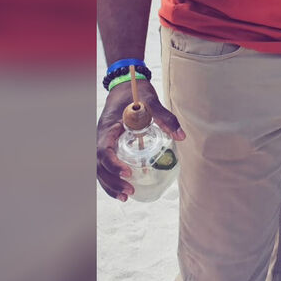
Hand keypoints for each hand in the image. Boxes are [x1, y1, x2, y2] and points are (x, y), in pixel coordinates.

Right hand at [96, 78, 185, 201]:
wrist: (126, 84)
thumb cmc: (136, 92)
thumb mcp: (151, 101)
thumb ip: (165, 117)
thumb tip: (181, 136)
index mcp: (107, 127)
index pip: (102, 151)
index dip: (113, 165)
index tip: (128, 173)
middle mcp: (101, 137)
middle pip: (99, 166)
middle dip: (112, 181)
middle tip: (130, 191)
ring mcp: (103, 142)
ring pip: (99, 169)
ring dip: (110, 184)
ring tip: (126, 196)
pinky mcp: (109, 145)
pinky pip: (105, 165)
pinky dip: (111, 178)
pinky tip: (123, 189)